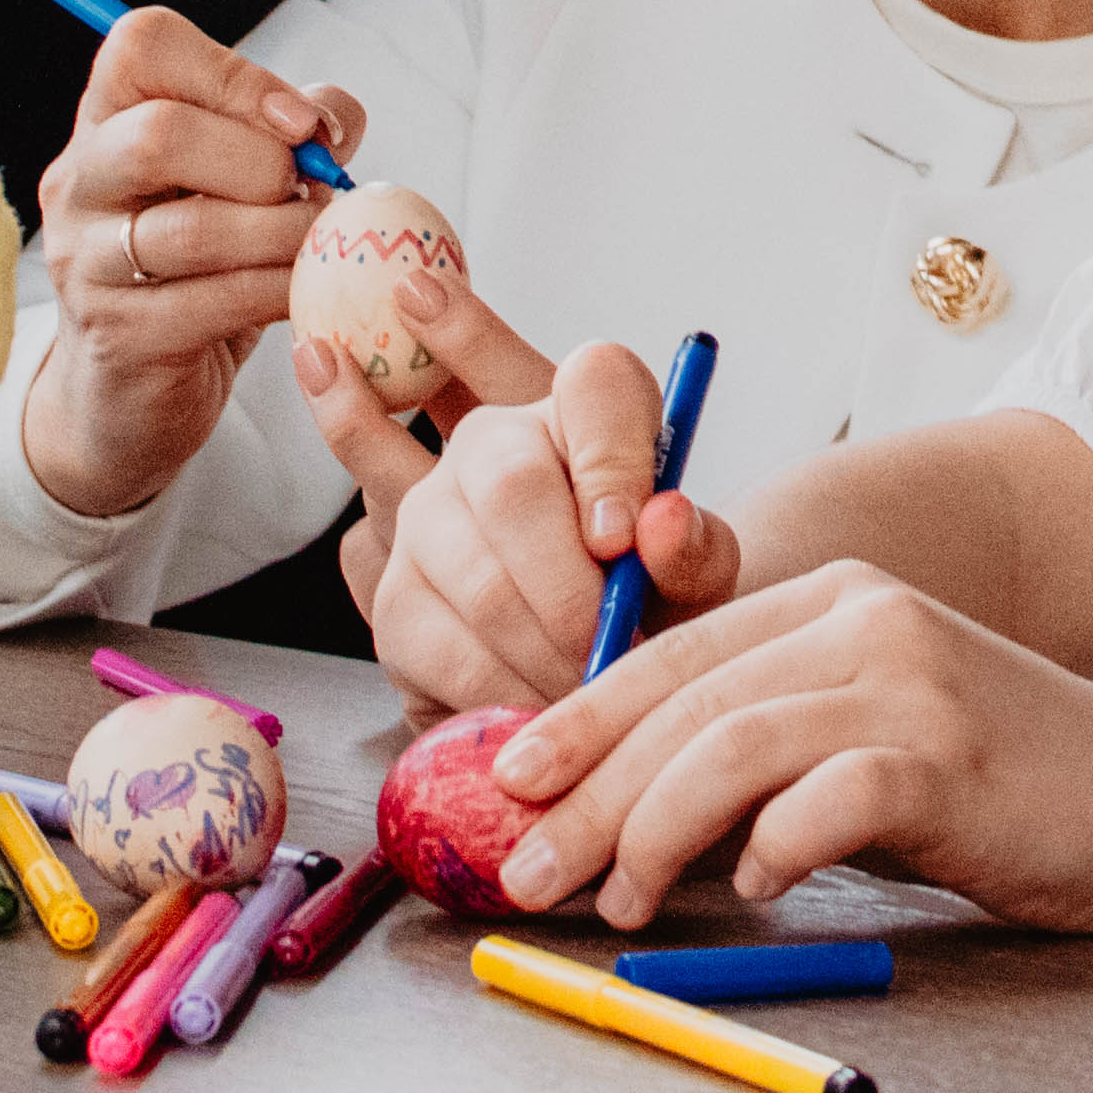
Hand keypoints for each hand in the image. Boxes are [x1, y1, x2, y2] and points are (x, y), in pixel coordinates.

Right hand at [12, 6, 369, 518]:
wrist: (131, 391)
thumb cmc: (198, 267)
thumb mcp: (241, 185)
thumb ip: (292, 134)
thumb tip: (333, 118)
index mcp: (107, 120)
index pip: (142, 46)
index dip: (234, 72)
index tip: (299, 123)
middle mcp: (79, 181)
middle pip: (159, 133)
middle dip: (260, 160)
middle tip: (305, 191)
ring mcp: (86, 261)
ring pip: (191, 228)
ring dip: (283, 232)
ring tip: (318, 244)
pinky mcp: (118, 335)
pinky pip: (213, 301)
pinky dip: (277, 290)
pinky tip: (303, 293)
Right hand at [311, 312, 746, 715]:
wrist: (590, 663)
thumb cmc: (649, 596)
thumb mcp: (696, 576)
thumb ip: (696, 549)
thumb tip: (662, 523)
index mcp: (583, 408)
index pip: (595, 384)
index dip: (614, 460)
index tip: (625, 542)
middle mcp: (491, 440)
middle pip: (513, 489)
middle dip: (572, 593)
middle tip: (612, 652)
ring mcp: (428, 516)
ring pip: (480, 582)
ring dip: (547, 656)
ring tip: (590, 690)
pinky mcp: (396, 597)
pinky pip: (448, 650)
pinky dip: (507, 693)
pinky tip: (543, 708)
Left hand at [470, 559, 1092, 935]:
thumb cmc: (1001, 784)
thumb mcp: (871, 736)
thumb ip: (770, 749)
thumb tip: (619, 815)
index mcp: (838, 598)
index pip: (672, 651)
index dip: (579, 720)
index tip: (508, 787)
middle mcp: (869, 620)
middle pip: (686, 701)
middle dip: (588, 791)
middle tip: (526, 872)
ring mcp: (913, 684)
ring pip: (733, 744)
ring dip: (652, 830)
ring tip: (615, 903)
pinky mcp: (952, 761)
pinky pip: (827, 801)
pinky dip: (770, 849)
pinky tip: (749, 889)